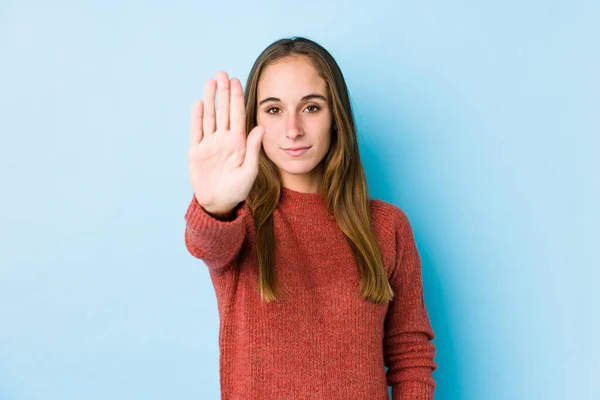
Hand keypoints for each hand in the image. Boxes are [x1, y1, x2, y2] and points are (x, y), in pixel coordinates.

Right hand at [188, 71, 264, 212]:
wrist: (218, 203)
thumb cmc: (238, 190)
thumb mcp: (249, 170)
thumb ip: (253, 148)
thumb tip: (260, 127)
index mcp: (238, 142)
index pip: (237, 115)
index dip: (236, 98)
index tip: (237, 80)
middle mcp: (224, 139)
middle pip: (223, 111)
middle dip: (223, 92)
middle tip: (222, 73)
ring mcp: (209, 143)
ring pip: (209, 116)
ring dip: (210, 99)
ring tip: (210, 81)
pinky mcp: (196, 150)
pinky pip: (196, 130)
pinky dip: (197, 116)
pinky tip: (199, 102)